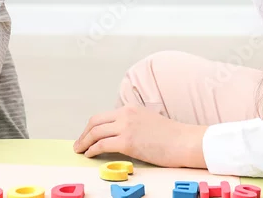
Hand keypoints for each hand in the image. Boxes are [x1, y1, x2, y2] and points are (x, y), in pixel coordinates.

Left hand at [73, 105, 207, 168]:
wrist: (183, 141)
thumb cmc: (170, 136)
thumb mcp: (148, 120)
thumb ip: (132, 123)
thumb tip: (119, 134)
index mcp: (130, 108)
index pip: (103, 116)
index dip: (91, 127)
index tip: (86, 135)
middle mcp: (125, 114)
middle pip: (95, 122)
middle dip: (83, 134)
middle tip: (78, 144)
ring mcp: (126, 127)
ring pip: (96, 133)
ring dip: (84, 142)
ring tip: (80, 151)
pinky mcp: (127, 142)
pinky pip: (102, 145)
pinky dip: (92, 150)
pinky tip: (90, 154)